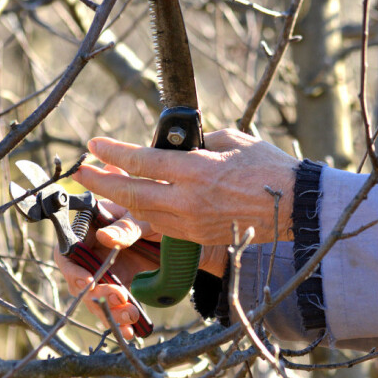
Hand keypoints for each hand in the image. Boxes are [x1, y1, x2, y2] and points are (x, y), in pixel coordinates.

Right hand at [54, 196, 157, 339]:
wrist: (180, 237)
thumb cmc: (157, 215)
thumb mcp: (143, 218)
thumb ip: (126, 228)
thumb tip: (104, 237)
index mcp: (89, 229)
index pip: (67, 252)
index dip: (72, 269)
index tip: (88, 281)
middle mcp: (91, 252)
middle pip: (79, 281)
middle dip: (98, 294)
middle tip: (120, 296)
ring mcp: (103, 272)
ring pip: (96, 299)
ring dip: (110, 311)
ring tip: (130, 316)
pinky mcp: (117, 287)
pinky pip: (112, 307)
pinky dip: (119, 320)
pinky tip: (130, 330)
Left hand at [73, 128, 296, 245]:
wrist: (296, 207)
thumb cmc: (269, 167)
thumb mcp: (232, 140)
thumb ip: (198, 143)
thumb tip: (176, 145)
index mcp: (196, 170)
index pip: (141, 160)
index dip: (112, 153)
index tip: (93, 145)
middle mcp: (188, 199)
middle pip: (132, 193)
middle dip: (101, 182)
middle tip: (81, 171)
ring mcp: (192, 222)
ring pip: (143, 213)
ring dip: (118, 200)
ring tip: (101, 187)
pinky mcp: (199, 237)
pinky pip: (163, 225)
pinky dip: (145, 213)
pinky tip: (136, 204)